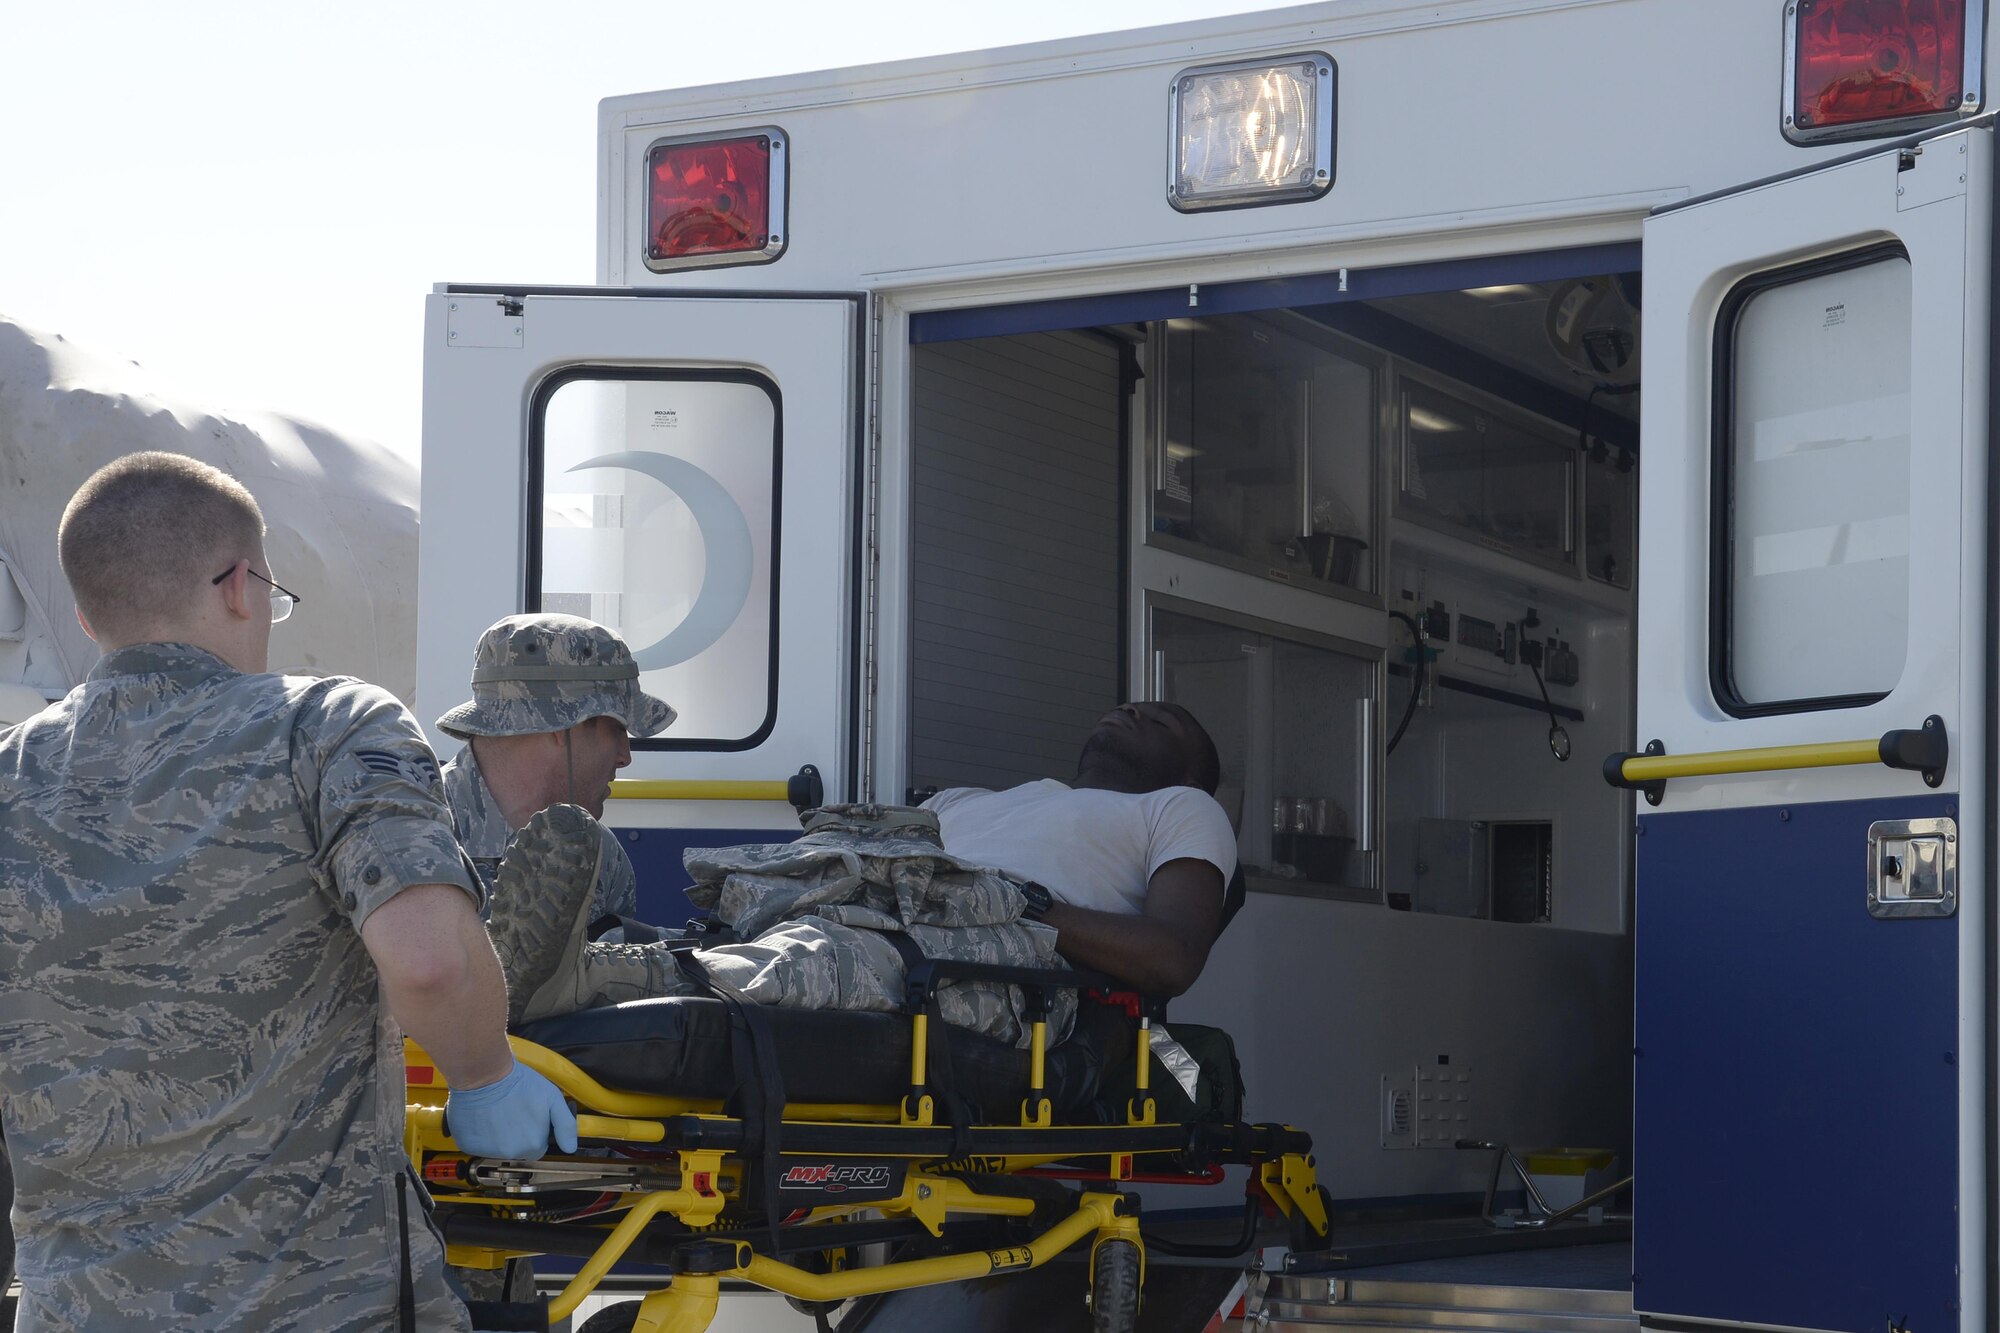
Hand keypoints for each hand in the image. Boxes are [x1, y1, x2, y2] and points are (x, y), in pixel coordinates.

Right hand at [445, 1060, 578, 1158]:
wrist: (485, 1074)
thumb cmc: (518, 1083)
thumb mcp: (552, 1098)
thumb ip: (565, 1125)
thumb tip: (571, 1147)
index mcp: (532, 1145)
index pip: (538, 1147)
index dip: (536, 1132)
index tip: (530, 1117)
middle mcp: (510, 1153)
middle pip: (518, 1148)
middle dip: (517, 1133)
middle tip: (513, 1111)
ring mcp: (487, 1151)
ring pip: (498, 1147)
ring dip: (498, 1134)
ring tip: (498, 1112)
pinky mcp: (469, 1145)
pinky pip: (478, 1145)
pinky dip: (480, 1134)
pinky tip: (484, 1116)